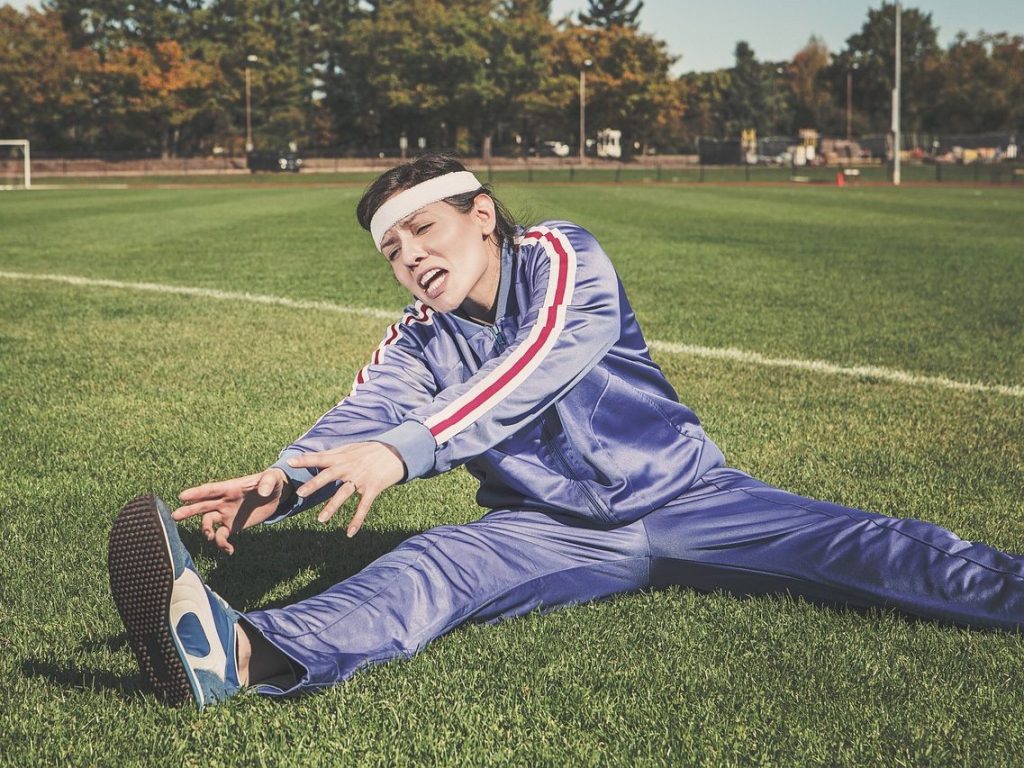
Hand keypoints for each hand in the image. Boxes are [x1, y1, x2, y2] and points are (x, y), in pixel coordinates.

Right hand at [173, 468, 287, 553]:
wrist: (275, 495)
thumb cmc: (271, 482)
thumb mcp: (272, 479)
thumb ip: (267, 483)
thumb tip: (262, 492)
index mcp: (230, 488)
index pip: (210, 490)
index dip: (196, 493)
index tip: (182, 496)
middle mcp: (223, 501)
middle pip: (202, 506)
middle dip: (188, 511)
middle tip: (175, 516)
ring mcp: (226, 514)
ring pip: (208, 522)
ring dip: (206, 530)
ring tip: (211, 536)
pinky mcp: (233, 526)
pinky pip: (221, 536)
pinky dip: (222, 544)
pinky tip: (229, 550)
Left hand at [287, 442, 404, 537]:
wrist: (397, 452)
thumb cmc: (372, 450)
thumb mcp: (352, 448)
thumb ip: (335, 454)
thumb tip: (317, 458)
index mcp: (343, 457)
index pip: (321, 457)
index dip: (305, 459)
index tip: (290, 462)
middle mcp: (350, 467)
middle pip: (329, 476)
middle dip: (314, 485)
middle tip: (300, 493)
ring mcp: (361, 479)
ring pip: (343, 494)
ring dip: (332, 507)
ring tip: (320, 520)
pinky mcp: (373, 488)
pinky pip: (363, 507)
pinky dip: (357, 520)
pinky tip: (349, 533)